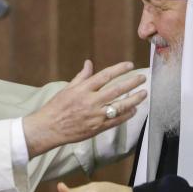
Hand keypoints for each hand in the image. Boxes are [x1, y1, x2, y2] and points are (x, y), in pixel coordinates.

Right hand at [23, 60, 146, 157]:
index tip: (130, 65)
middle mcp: (90, 101)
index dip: (119, 69)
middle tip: (142, 78)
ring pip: (120, 106)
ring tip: (143, 94)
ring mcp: (95, 116)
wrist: (49, 128)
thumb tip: (89, 62)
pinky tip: (134, 110)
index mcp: (82, 90)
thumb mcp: (67, 89)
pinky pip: (116, 121)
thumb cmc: (56, 107)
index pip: (105, 76)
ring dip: (134, 99)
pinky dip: (127, 115)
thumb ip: (82, 76)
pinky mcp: (97, 128)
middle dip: (132, 83)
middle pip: (116, 90)